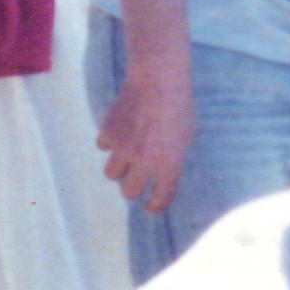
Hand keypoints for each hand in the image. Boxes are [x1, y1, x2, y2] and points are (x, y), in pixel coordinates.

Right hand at [96, 68, 195, 213]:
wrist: (158, 81)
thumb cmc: (179, 107)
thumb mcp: (186, 136)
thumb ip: (172, 157)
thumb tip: (162, 170)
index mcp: (169, 165)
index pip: (160, 199)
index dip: (155, 206)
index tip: (151, 207)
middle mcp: (144, 161)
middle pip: (129, 192)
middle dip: (132, 189)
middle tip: (135, 182)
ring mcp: (123, 148)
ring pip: (111, 174)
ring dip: (118, 170)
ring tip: (126, 159)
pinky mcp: (108, 133)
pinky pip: (103, 148)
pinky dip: (110, 144)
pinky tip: (119, 133)